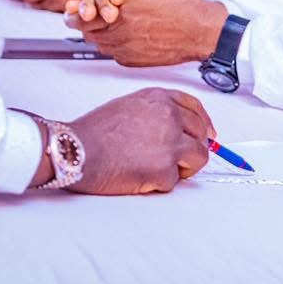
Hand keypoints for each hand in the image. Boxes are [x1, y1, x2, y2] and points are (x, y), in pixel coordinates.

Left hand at [63, 0, 227, 66]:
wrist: (203, 30)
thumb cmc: (184, 2)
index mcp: (121, 12)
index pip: (81, 18)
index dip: (73, 13)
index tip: (70, 9)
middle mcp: (119, 35)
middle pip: (87, 32)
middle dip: (84, 21)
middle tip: (84, 14)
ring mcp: (126, 51)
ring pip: (99, 44)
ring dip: (98, 32)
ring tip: (106, 21)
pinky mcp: (134, 61)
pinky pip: (114, 53)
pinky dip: (113, 43)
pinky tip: (124, 32)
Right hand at [66, 88, 213, 193]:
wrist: (74, 150)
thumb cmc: (93, 133)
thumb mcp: (129, 107)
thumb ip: (155, 113)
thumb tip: (177, 128)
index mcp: (160, 99)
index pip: (195, 107)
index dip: (204, 123)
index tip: (208, 134)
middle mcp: (170, 116)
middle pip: (201, 134)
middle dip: (192, 148)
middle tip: (175, 160)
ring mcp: (169, 142)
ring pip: (198, 158)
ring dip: (182, 167)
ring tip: (157, 170)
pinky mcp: (164, 169)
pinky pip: (174, 181)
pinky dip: (159, 184)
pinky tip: (139, 178)